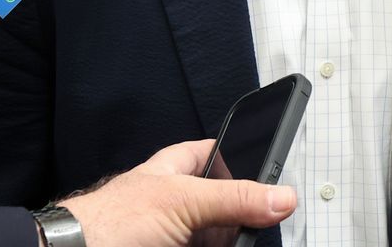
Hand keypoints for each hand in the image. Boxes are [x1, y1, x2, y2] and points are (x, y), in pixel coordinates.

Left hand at [59, 139, 295, 246]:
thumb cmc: (110, 221)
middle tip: (272, 221)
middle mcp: (180, 203)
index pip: (219, 153)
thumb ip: (233, 197)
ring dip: (238, 240)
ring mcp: (179, 235)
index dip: (246, 158)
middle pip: (229, 204)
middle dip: (249, 213)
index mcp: (177, 170)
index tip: (278, 172)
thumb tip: (281, 196)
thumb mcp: (182, 200)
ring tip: (253, 240)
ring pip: (222, 236)